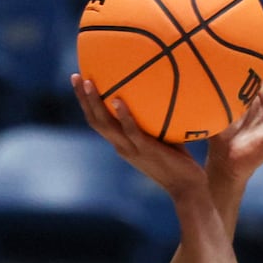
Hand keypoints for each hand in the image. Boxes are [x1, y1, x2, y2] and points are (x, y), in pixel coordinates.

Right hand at [72, 74, 206, 197]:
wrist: (187, 187)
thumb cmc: (180, 161)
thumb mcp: (164, 136)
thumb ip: (158, 118)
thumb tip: (163, 89)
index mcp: (122, 144)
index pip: (98, 122)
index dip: (87, 103)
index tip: (80, 81)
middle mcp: (122, 147)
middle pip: (95, 121)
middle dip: (83, 99)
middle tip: (75, 76)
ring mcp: (132, 149)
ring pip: (106, 125)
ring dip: (95, 103)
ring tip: (89, 82)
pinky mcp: (146, 150)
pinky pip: (130, 131)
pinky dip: (122, 116)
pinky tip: (117, 100)